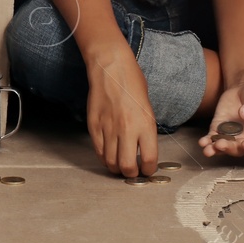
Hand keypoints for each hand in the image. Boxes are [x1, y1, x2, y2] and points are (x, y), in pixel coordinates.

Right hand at [85, 50, 159, 177]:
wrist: (111, 68)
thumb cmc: (132, 83)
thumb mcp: (148, 108)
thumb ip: (146, 130)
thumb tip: (143, 150)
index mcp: (145, 125)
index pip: (149, 160)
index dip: (149, 170)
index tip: (148, 170)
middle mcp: (127, 130)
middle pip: (127, 166)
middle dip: (131, 174)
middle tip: (133, 171)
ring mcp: (108, 128)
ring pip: (110, 162)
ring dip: (116, 168)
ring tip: (120, 165)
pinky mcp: (94, 125)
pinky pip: (98, 150)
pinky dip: (104, 157)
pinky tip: (109, 155)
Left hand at [201, 79, 243, 159]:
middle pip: (240, 150)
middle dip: (230, 149)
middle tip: (221, 144)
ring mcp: (233, 134)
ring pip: (225, 147)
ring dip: (216, 150)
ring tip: (208, 149)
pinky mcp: (219, 127)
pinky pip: (213, 137)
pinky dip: (207, 141)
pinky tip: (202, 142)